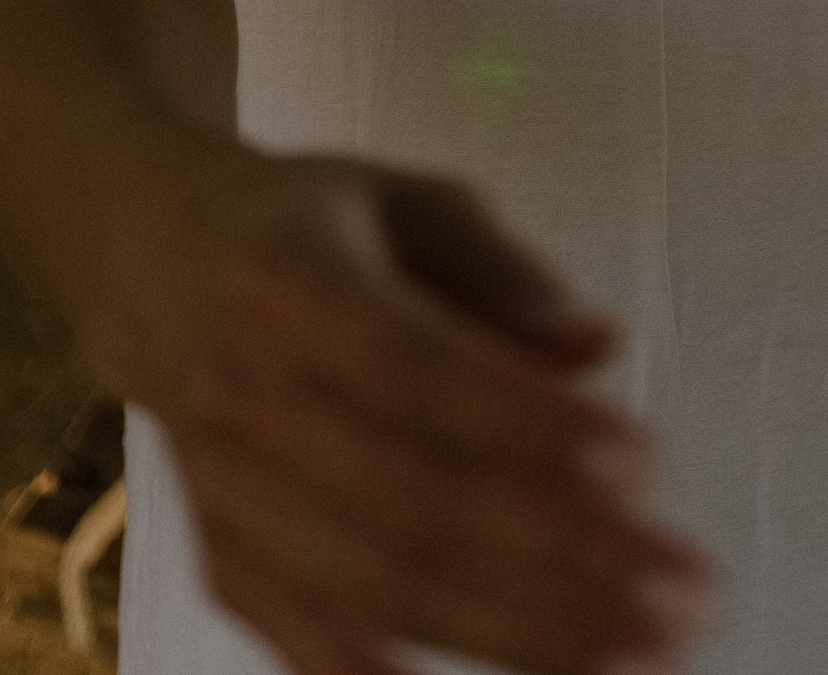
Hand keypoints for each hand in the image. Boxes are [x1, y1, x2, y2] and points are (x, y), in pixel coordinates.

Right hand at [144, 148, 716, 674]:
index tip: (643, 461)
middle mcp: (242, 391)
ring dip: (523, 632)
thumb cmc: (309, 228)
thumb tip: (598, 344)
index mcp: (288, 275)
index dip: (528, 425)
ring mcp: (223, 490)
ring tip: (645, 648)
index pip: (415, 369)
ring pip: (377, 587)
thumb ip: (504, 270)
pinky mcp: (223, 562)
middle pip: (408, 501)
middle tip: (682, 590)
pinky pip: (313, 644)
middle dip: (560, 558)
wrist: (146, 261)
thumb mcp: (405, 198)